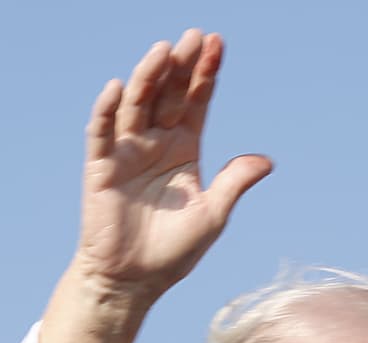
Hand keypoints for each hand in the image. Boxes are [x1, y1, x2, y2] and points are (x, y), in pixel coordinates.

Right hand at [38, 29, 271, 342]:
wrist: (133, 281)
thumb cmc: (173, 251)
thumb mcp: (212, 215)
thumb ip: (234, 183)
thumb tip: (266, 161)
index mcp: (185, 149)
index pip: (196, 101)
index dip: (205, 74)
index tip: (216, 43)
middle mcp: (156, 143)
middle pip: (168, 94)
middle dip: (180, 65)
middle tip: (192, 36)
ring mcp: (127, 152)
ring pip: (137, 105)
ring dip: (148, 77)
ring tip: (162, 51)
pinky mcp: (101, 168)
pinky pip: (102, 133)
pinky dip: (107, 111)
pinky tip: (117, 88)